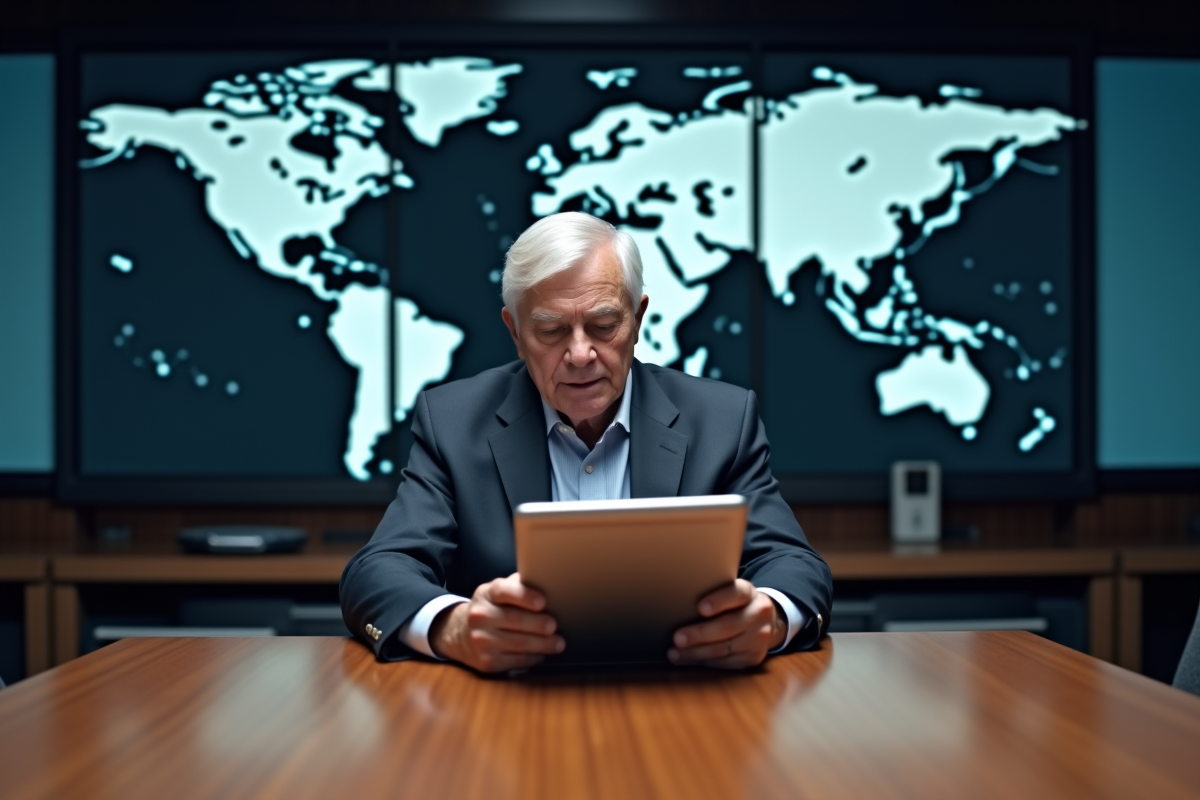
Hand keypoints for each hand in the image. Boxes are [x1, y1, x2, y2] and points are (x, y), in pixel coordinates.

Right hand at [429, 572, 564, 672]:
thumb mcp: (496, 591)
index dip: (524, 596)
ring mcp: (482, 640)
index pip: (504, 591)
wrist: (460, 633)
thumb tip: (546, 581)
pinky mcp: (487, 662)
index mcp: (486, 594)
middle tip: (555, 626)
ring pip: (519, 643)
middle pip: (515, 620)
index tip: (542, 601)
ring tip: (558, 643)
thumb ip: (517, 585)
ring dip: (543, 644)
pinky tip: (542, 653)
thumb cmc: (490, 609)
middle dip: (539, 624)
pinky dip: (533, 657)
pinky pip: (516, 661)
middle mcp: (480, 616)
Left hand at [668, 579, 785, 668]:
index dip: (718, 601)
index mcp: (749, 592)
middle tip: (677, 638)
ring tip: (675, 653)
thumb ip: (713, 595)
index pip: (736, 593)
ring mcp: (759, 638)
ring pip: (725, 648)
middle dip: (700, 634)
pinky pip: (726, 662)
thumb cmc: (735, 605)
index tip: (700, 608)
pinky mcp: (754, 657)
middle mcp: (758, 614)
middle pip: (728, 625)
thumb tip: (679, 605)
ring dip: (697, 652)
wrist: (765, 621)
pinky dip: (704, 662)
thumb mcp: (730, 593)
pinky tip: (688, 660)